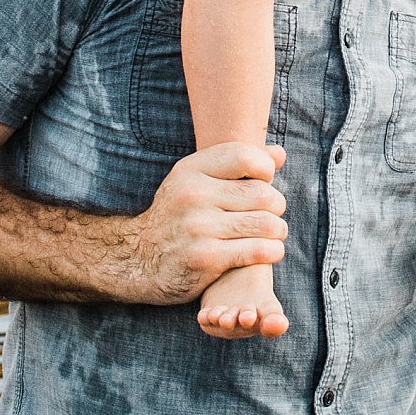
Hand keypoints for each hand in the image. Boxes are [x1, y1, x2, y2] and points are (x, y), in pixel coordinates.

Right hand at [119, 143, 288, 304]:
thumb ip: (237, 165)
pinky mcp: (205, 259)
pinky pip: (256, 251)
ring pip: (264, 223)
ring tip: (275, 232)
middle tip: (273, 213)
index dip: (264, 168)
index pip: (244, 155)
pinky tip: (271, 251)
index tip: (265, 181)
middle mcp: (193, 195)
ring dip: (278, 230)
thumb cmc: (176, 216)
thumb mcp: (194, 181)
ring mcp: (198, 228)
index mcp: (190, 170)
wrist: (136, 260)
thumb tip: (279, 154)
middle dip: (276, 204)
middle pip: (261, 193)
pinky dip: (272, 251)